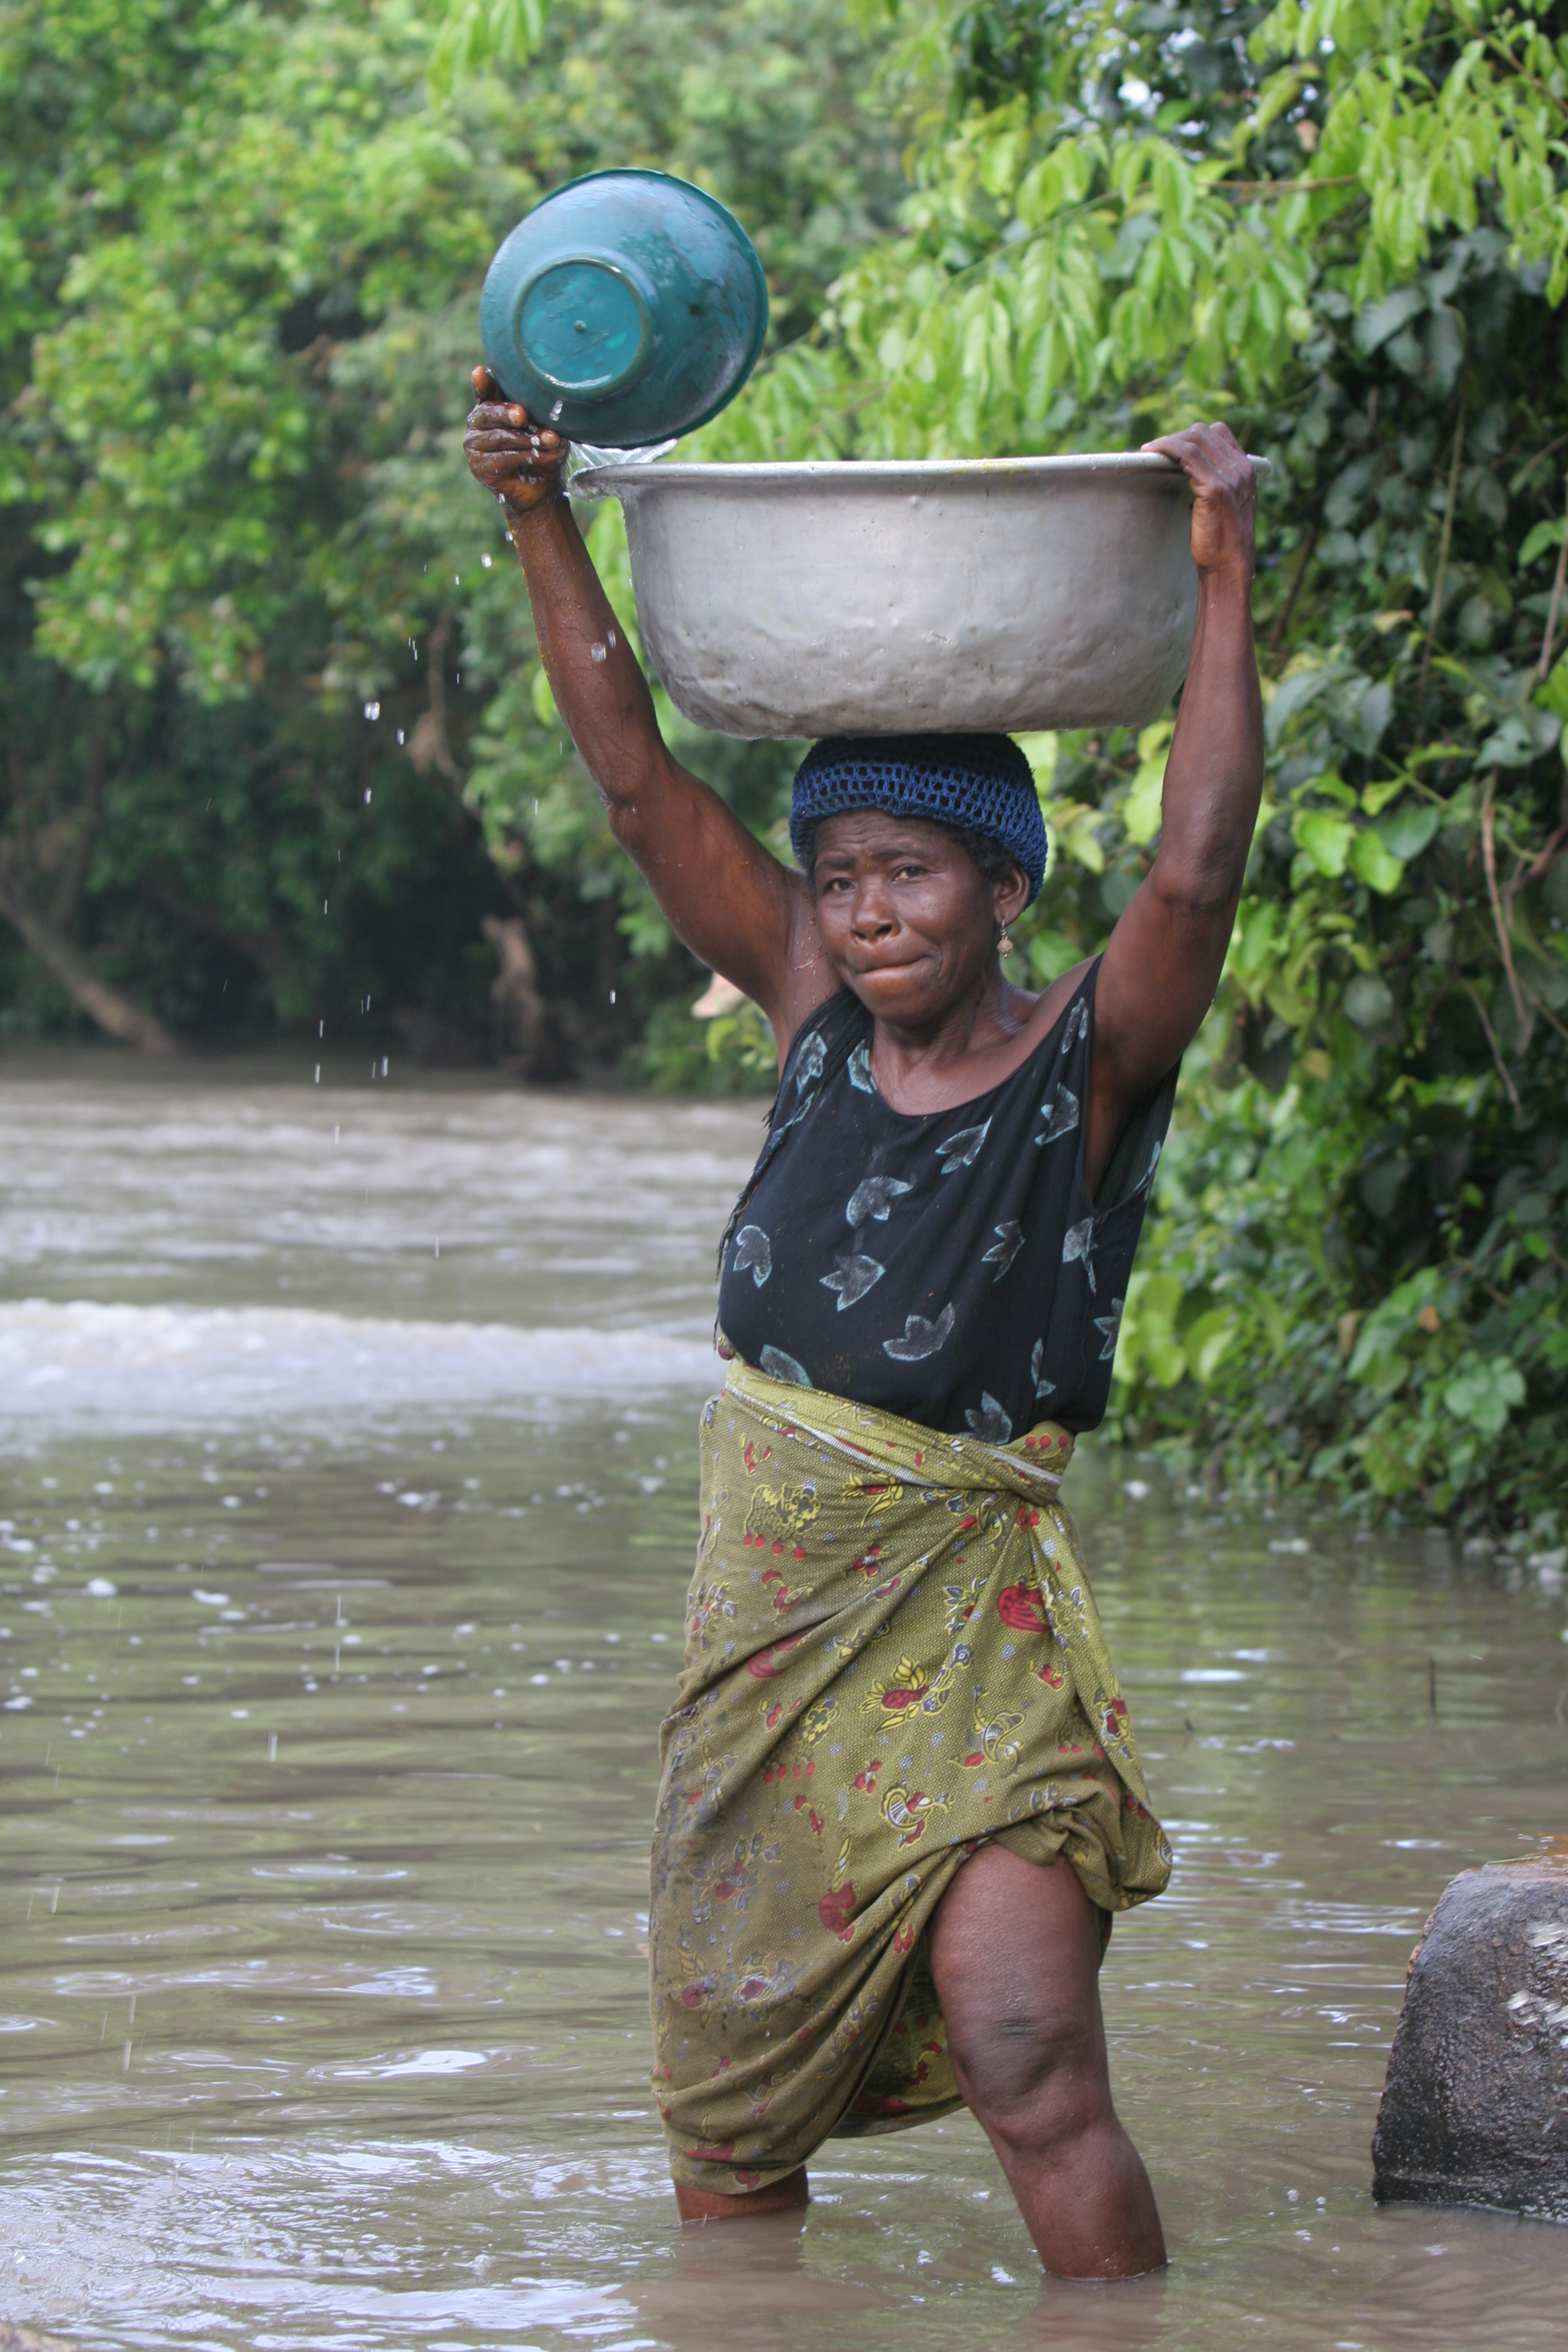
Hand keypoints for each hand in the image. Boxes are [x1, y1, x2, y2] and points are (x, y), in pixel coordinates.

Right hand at [464, 364, 568, 512]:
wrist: (541, 490)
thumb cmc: (542, 451)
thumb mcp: (544, 427)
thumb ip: (539, 412)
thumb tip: (547, 401)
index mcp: (491, 407)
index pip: (484, 391)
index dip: (481, 383)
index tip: (480, 372)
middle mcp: (477, 423)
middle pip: (488, 412)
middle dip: (507, 412)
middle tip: (522, 415)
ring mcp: (474, 445)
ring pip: (500, 437)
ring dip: (527, 439)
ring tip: (550, 440)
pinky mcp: (478, 467)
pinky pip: (502, 458)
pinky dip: (525, 456)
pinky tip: (541, 456)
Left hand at [1141, 420, 1255, 581]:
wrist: (1229, 567)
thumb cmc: (1222, 543)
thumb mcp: (1226, 507)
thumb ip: (1217, 486)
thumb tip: (1190, 475)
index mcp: (1246, 470)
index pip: (1220, 433)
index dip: (1193, 435)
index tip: (1173, 446)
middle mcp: (1241, 469)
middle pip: (1205, 432)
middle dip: (1177, 437)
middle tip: (1156, 451)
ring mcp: (1229, 477)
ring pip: (1194, 440)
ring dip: (1167, 442)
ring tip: (1149, 451)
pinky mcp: (1214, 488)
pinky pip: (1187, 455)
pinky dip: (1167, 449)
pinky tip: (1152, 454)